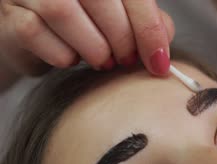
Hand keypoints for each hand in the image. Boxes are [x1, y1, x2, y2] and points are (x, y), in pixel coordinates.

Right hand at [0, 0, 174, 75]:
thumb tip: (163, 41)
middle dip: (121, 38)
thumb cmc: (86, 28)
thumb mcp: (120, 21)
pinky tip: (71, 60)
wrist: (38, 41)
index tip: (159, 62)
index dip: (148, 28)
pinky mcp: (8, 14)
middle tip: (126, 60)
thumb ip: (145, 22)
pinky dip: (62, 55)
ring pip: (62, 10)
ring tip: (102, 61)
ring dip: (92, 47)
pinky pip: (33, 31)